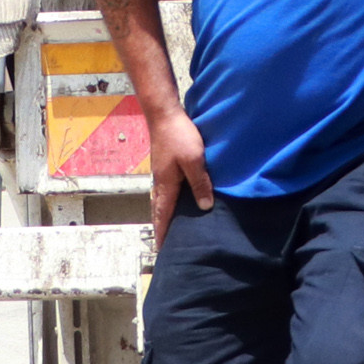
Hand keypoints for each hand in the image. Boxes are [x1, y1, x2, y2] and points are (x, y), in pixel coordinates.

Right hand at [147, 106, 213, 250]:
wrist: (164, 114)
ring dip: (163, 215)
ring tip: (169, 227)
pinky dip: (167, 201)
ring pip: (161, 200)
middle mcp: (160, 182)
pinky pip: (165, 190)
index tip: (161, 249)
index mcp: (166, 185)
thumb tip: (205, 207)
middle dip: (161, 227)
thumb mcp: (194, 160)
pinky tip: (175, 200)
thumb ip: (200, 183)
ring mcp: (161, 173)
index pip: (162, 215)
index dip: (162, 232)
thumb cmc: (179, 136)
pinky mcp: (165, 166)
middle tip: (164, 244)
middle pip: (158, 210)